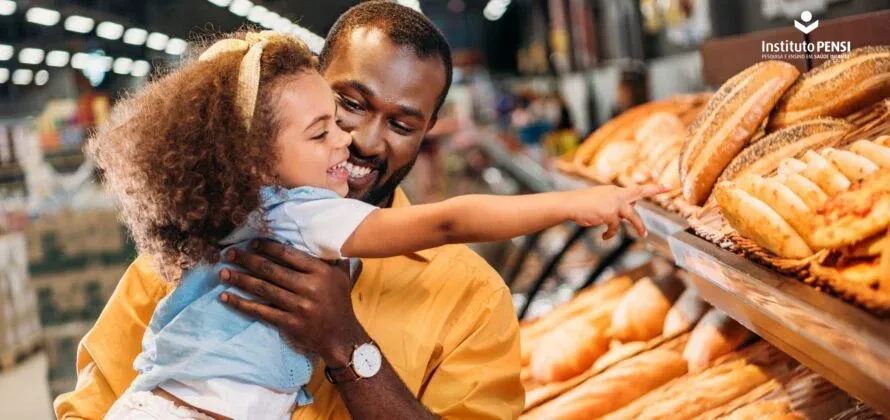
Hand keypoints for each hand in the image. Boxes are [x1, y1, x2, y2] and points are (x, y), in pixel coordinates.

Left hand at [218, 240, 368, 366]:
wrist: (342, 337)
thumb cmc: (340, 303)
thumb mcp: (342, 276)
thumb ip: (334, 258)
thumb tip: (327, 237)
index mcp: (320, 272)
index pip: (289, 254)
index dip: (267, 247)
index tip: (251, 243)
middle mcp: (309, 287)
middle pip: (271, 270)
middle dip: (247, 260)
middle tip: (230, 253)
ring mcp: (298, 306)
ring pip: (263, 289)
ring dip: (240, 279)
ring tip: (223, 272)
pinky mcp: (289, 323)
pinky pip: (261, 311)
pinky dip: (241, 304)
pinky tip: (226, 297)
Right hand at [570, 184, 668, 239]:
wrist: (570, 205)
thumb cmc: (582, 205)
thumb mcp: (601, 200)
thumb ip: (615, 204)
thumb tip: (629, 212)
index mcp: (615, 191)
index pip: (636, 190)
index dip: (652, 188)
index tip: (666, 186)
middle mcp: (616, 194)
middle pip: (640, 191)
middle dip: (655, 189)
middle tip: (668, 187)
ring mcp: (614, 203)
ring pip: (632, 216)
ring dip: (640, 226)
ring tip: (644, 234)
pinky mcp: (609, 214)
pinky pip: (615, 227)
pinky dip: (610, 233)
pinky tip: (604, 236)